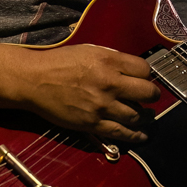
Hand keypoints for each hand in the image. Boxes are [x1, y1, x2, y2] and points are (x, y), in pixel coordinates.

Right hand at [12, 44, 159, 143]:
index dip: (147, 75)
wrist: (34, 80)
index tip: (143, 79)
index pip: (145, 70)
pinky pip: (121, 133)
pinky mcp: (93, 123)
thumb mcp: (90, 51)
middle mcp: (109, 83)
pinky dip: (135, 135)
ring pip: (137, 115)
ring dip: (145, 116)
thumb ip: (113, 59)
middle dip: (152, 96)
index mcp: (109, 61)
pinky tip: (142, 135)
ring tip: (146, 116)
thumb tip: (132, 70)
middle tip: (150, 97)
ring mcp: (102, 105)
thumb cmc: (59, 63)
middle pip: (148, 93)